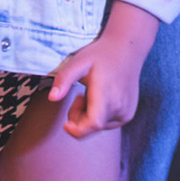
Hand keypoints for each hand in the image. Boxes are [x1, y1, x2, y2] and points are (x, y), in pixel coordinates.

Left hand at [46, 7, 155, 137]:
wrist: (126, 50)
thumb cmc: (100, 55)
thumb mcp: (78, 63)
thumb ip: (64, 80)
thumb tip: (52, 98)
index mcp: (108, 96)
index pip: (93, 125)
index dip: (76, 130)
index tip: (65, 125)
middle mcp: (120, 108)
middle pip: (91, 127)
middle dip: (79, 116)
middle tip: (79, 95)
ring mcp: (126, 113)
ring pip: (98, 127)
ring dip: (89, 114)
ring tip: (93, 92)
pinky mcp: (128, 115)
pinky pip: (107, 123)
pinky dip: (99, 114)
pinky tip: (103, 96)